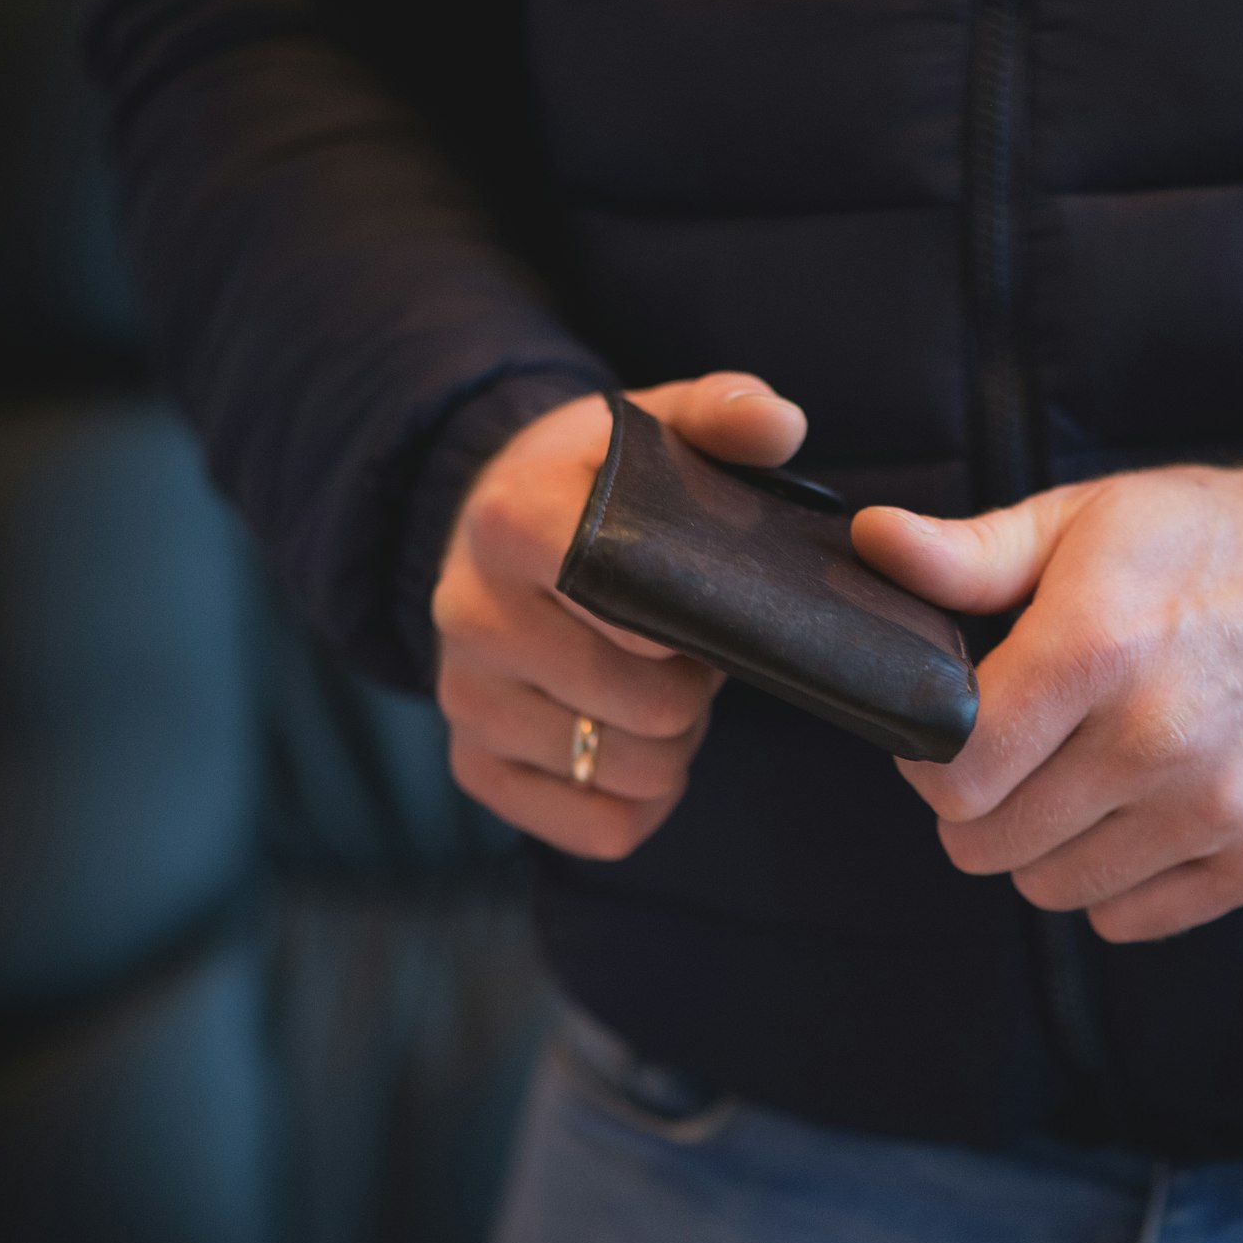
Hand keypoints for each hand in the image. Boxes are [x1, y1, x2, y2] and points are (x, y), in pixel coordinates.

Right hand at [433, 372, 806, 858]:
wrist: (499, 517)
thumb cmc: (604, 480)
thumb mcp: (660, 424)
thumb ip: (729, 412)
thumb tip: (778, 424)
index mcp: (512, 519)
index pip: (621, 598)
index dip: (684, 618)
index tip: (696, 601)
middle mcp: (469, 613)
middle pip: (646, 707)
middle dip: (693, 688)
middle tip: (690, 651)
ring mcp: (464, 697)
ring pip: (626, 772)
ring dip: (672, 745)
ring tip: (661, 686)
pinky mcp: (471, 764)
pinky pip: (598, 830)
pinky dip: (641, 800)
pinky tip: (634, 741)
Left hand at [851, 428, 1242, 941]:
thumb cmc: (1209, 541)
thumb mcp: (1084, 519)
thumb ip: (969, 553)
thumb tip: (871, 540)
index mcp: (1097, 648)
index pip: (954, 773)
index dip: (924, 758)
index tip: (942, 731)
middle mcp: (1158, 739)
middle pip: (989, 843)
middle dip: (974, 804)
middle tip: (1005, 754)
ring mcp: (1219, 808)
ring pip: (1052, 889)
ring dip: (1039, 845)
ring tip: (1070, 777)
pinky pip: (1131, 919)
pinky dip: (1111, 881)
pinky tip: (1129, 812)